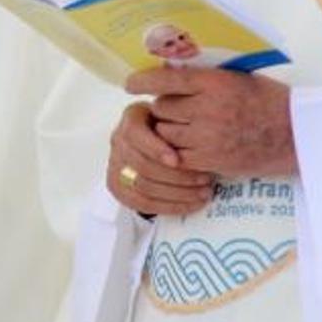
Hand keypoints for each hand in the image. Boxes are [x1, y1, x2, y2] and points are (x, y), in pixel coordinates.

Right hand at [105, 101, 214, 216]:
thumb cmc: (172, 127)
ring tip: (203, 193)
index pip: (136, 134)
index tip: (177, 160)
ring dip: (177, 193)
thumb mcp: (175, 115)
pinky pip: (142, 203)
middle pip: (142, 165)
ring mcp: (116, 165)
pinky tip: (191, 204)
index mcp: (132, 119)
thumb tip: (198, 132)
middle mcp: (119, 141)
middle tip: (205, 179)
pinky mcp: (119, 187)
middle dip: (176, 176)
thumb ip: (182, 119)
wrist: (155, 142)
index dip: (155, 149)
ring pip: (144, 186)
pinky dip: (169, 206)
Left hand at [127, 66, 297, 176]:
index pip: (167, 79)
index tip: (130, 83)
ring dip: (168, 131)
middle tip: (178, 111)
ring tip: (186, 129)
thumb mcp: (238, 78)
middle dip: (165, 109)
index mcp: (215, 82)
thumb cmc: (269, 102)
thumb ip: (204, 77)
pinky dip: (177, 152)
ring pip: (165, 132)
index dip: (143, 81)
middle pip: (162, 108)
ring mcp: (207, 136)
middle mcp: (208, 108)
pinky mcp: (210, 159)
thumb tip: (166, 69)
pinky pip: (176, 155)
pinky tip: (188, 148)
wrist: (298, 136)